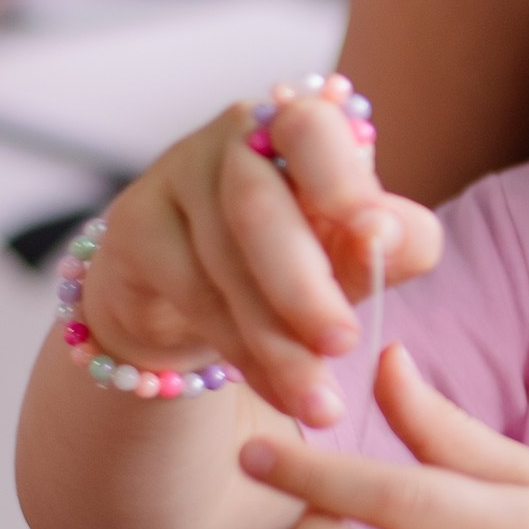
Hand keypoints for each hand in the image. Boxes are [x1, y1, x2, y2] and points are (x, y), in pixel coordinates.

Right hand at [78, 90, 443, 424]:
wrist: (196, 291)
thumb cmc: (301, 256)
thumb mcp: (357, 253)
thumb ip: (392, 243)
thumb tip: (384, 235)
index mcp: (302, 126)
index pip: (313, 127)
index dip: (341, 179)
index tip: (374, 233)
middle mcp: (236, 137)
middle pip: (258, 208)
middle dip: (305, 287)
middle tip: (345, 346)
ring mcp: (177, 175)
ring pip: (223, 263)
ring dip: (275, 343)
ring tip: (320, 402)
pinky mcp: (136, 225)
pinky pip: (190, 294)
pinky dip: (241, 354)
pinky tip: (278, 392)